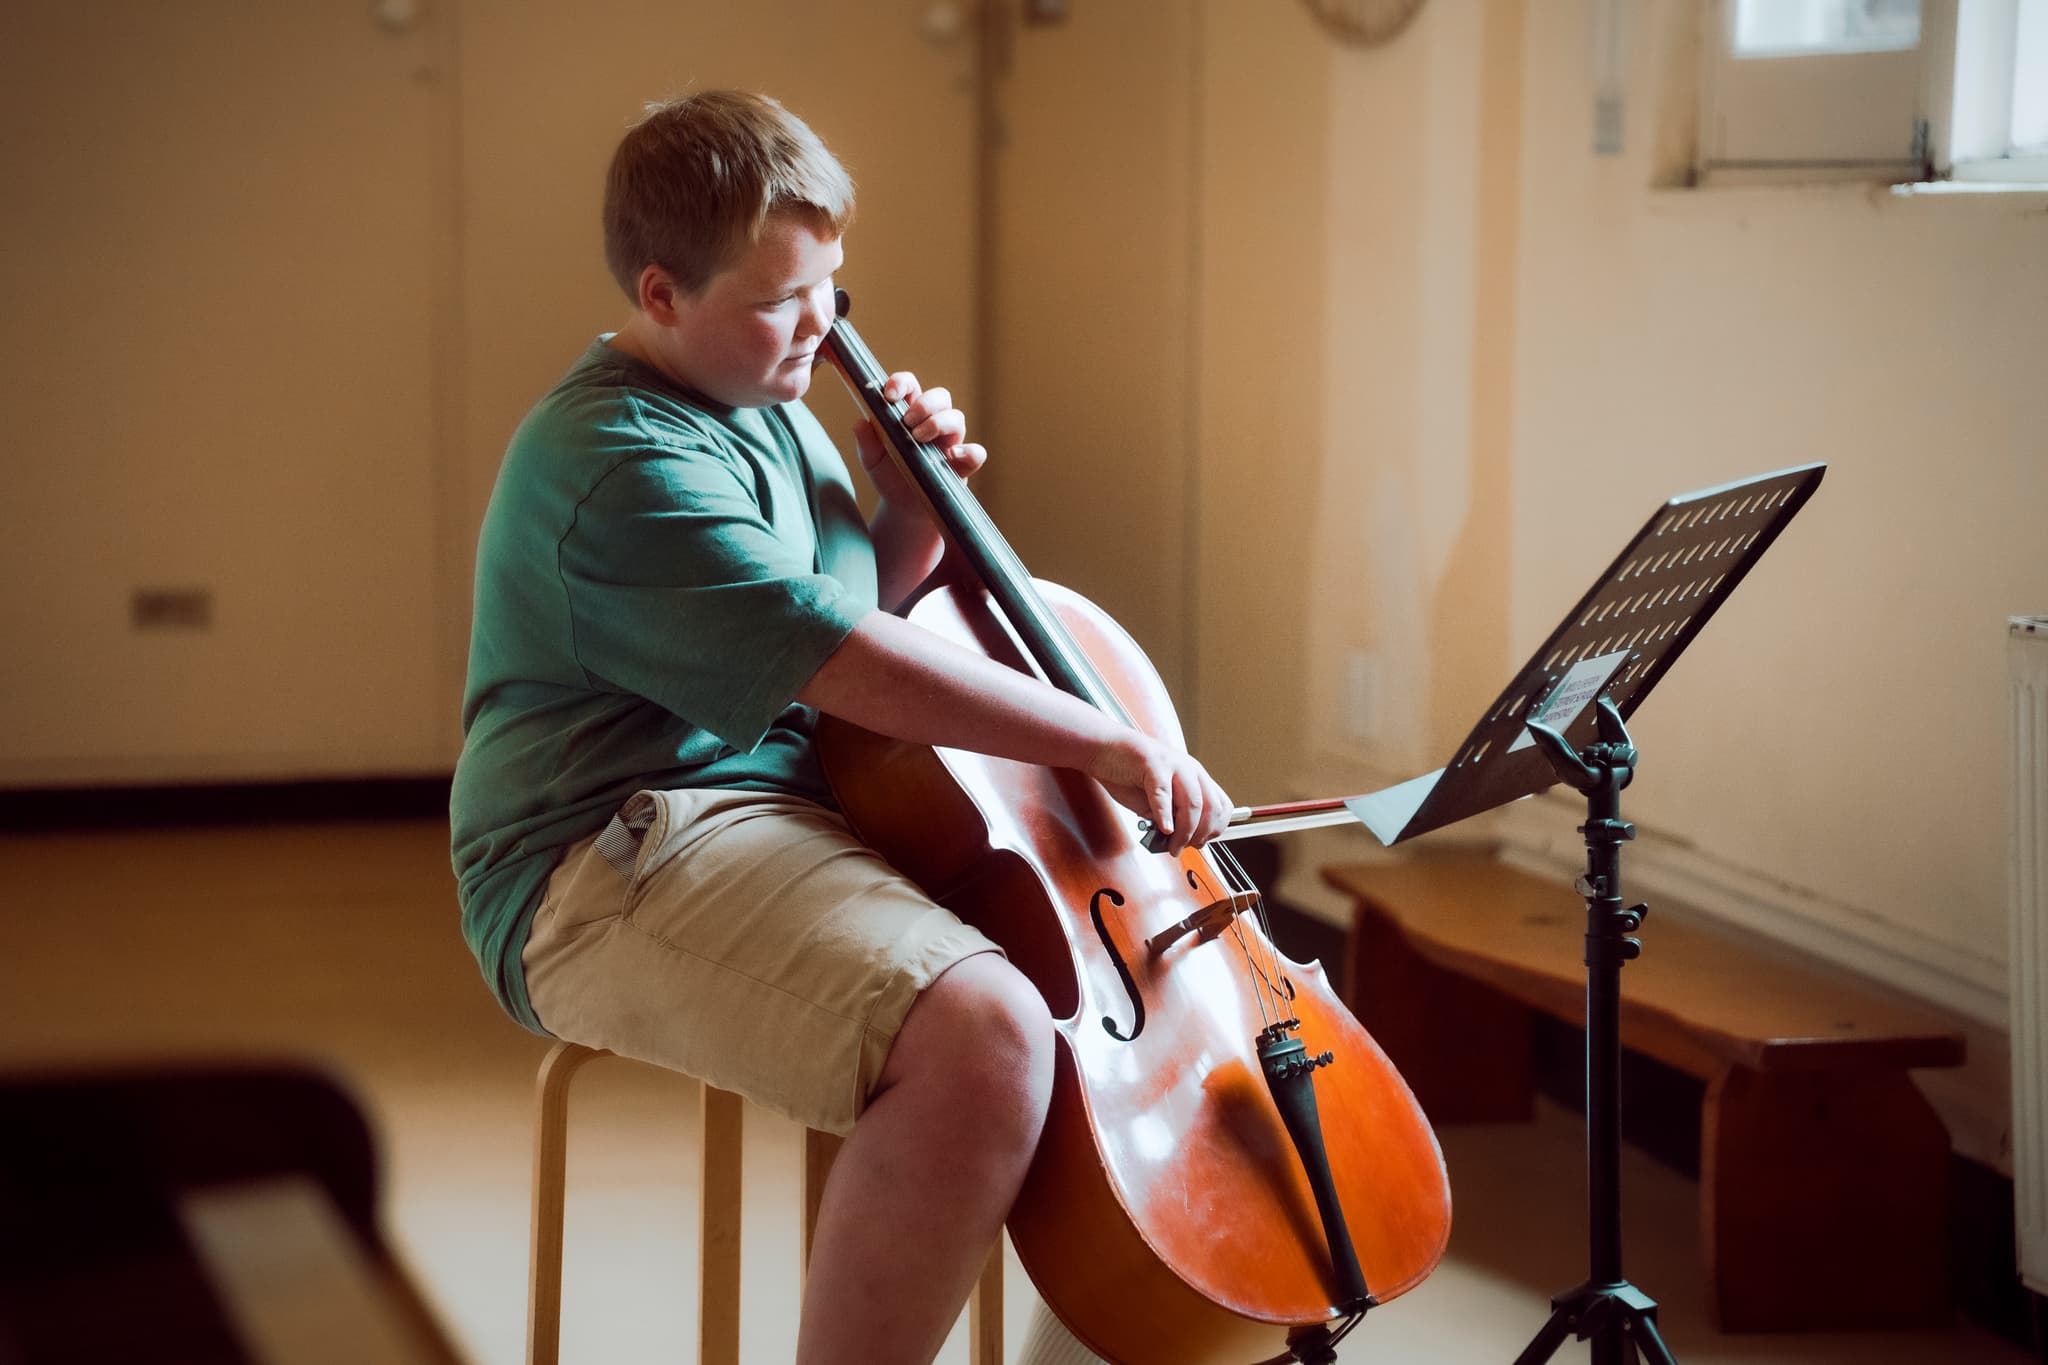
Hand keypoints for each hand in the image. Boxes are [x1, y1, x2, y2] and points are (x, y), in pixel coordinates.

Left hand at [852, 371, 986, 509]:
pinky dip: (968, 452)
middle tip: (907, 422)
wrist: (903, 507)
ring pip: (957, 417)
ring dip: (938, 423)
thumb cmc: (890, 476)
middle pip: (940, 396)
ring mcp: (950, 441)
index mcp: (910, 413)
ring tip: (918, 439)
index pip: (911, 385)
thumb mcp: (871, 460)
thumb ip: (866, 441)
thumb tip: (860, 424)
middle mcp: (933, 422)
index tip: (889, 396)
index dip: (902, 383)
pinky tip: (951, 457)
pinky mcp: (963, 464)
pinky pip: (976, 453)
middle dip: (925, 404)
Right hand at [1087, 730, 1232, 854]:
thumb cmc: (1128, 773)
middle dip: (1200, 834)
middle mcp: (1189, 769)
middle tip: (1183, 847)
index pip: (1221, 805)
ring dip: (1184, 832)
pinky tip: (1163, 828)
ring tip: (1172, 845)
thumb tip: (1177, 839)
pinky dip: (1165, 815)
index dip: (1215, 829)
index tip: (1200, 843)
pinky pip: (1163, 793)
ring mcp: (1173, 764)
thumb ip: (1170, 816)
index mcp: (1194, 776)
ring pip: (1192, 803)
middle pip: (1211, 807)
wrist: (1103, 749)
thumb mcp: (1156, 800)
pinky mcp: (1153, 763)